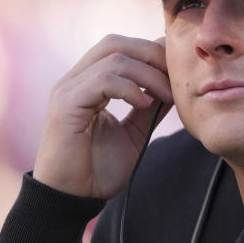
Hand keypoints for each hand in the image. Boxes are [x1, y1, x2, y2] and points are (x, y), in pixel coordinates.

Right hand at [33, 34, 173, 198]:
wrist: (73, 199)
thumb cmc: (98, 169)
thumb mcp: (134, 132)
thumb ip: (149, 107)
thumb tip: (173, 83)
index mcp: (88, 83)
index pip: (120, 47)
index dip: (152, 52)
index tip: (178, 72)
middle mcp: (75, 80)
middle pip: (116, 43)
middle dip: (152, 54)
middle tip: (176, 77)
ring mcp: (68, 90)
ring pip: (113, 58)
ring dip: (148, 74)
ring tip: (166, 96)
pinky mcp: (66, 105)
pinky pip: (101, 80)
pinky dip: (129, 88)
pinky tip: (145, 104)